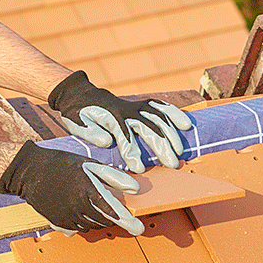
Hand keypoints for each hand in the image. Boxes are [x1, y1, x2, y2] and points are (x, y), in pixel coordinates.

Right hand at [0, 142, 142, 236]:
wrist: (31, 172)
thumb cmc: (62, 165)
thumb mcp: (90, 165)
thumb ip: (115, 177)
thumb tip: (135, 188)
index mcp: (88, 190)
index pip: (114, 211)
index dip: (129, 222)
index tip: (139, 228)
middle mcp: (78, 206)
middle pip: (105, 221)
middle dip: (113, 217)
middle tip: (112, 207)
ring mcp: (67, 217)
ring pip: (92, 226)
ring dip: (99, 220)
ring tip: (93, 204)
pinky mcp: (59, 223)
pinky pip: (78, 228)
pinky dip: (85, 222)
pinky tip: (79, 209)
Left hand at [46, 70, 192, 170]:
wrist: (80, 94)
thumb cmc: (77, 114)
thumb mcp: (76, 123)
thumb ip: (90, 133)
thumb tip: (108, 142)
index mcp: (110, 117)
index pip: (124, 136)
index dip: (133, 152)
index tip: (139, 168)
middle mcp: (126, 110)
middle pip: (148, 128)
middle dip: (161, 146)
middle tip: (172, 165)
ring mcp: (135, 106)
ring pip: (158, 118)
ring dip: (172, 134)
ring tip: (180, 153)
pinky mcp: (140, 105)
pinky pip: (160, 107)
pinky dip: (174, 114)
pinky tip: (186, 125)